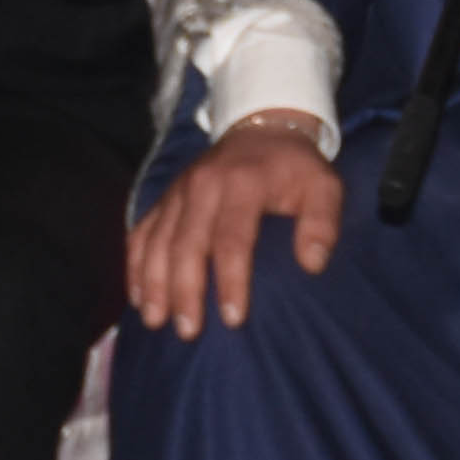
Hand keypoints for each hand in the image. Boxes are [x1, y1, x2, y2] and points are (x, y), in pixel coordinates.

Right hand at [126, 113, 344, 332]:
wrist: (262, 128)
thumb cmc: (295, 168)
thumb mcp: (323, 186)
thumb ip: (323, 223)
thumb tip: (312, 264)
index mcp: (244, 183)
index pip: (232, 238)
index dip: (231, 281)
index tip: (234, 319)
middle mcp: (204, 185)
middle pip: (187, 244)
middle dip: (185, 291)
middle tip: (189, 331)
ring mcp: (179, 190)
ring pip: (157, 241)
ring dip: (154, 284)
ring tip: (156, 321)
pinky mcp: (164, 197)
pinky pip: (141, 232)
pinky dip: (136, 265)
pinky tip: (138, 297)